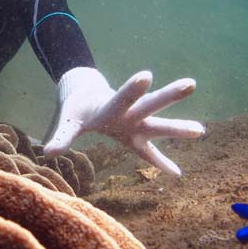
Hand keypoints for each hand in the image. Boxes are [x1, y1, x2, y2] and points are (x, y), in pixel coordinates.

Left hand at [43, 69, 204, 175]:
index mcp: (111, 107)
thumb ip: (62, 136)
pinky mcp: (135, 137)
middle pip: (150, 105)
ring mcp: (135, 125)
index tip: (146, 74)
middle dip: (168, 96)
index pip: (122, 97)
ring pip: (159, 124)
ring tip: (200, 130)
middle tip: (190, 83)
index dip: (132, 89)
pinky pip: (150, 154)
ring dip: (177, 128)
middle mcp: (129, 114)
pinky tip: (176, 174)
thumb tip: (47, 153)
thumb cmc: (79, 108)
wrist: (87, 98)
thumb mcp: (69, 121)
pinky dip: (160, 164)